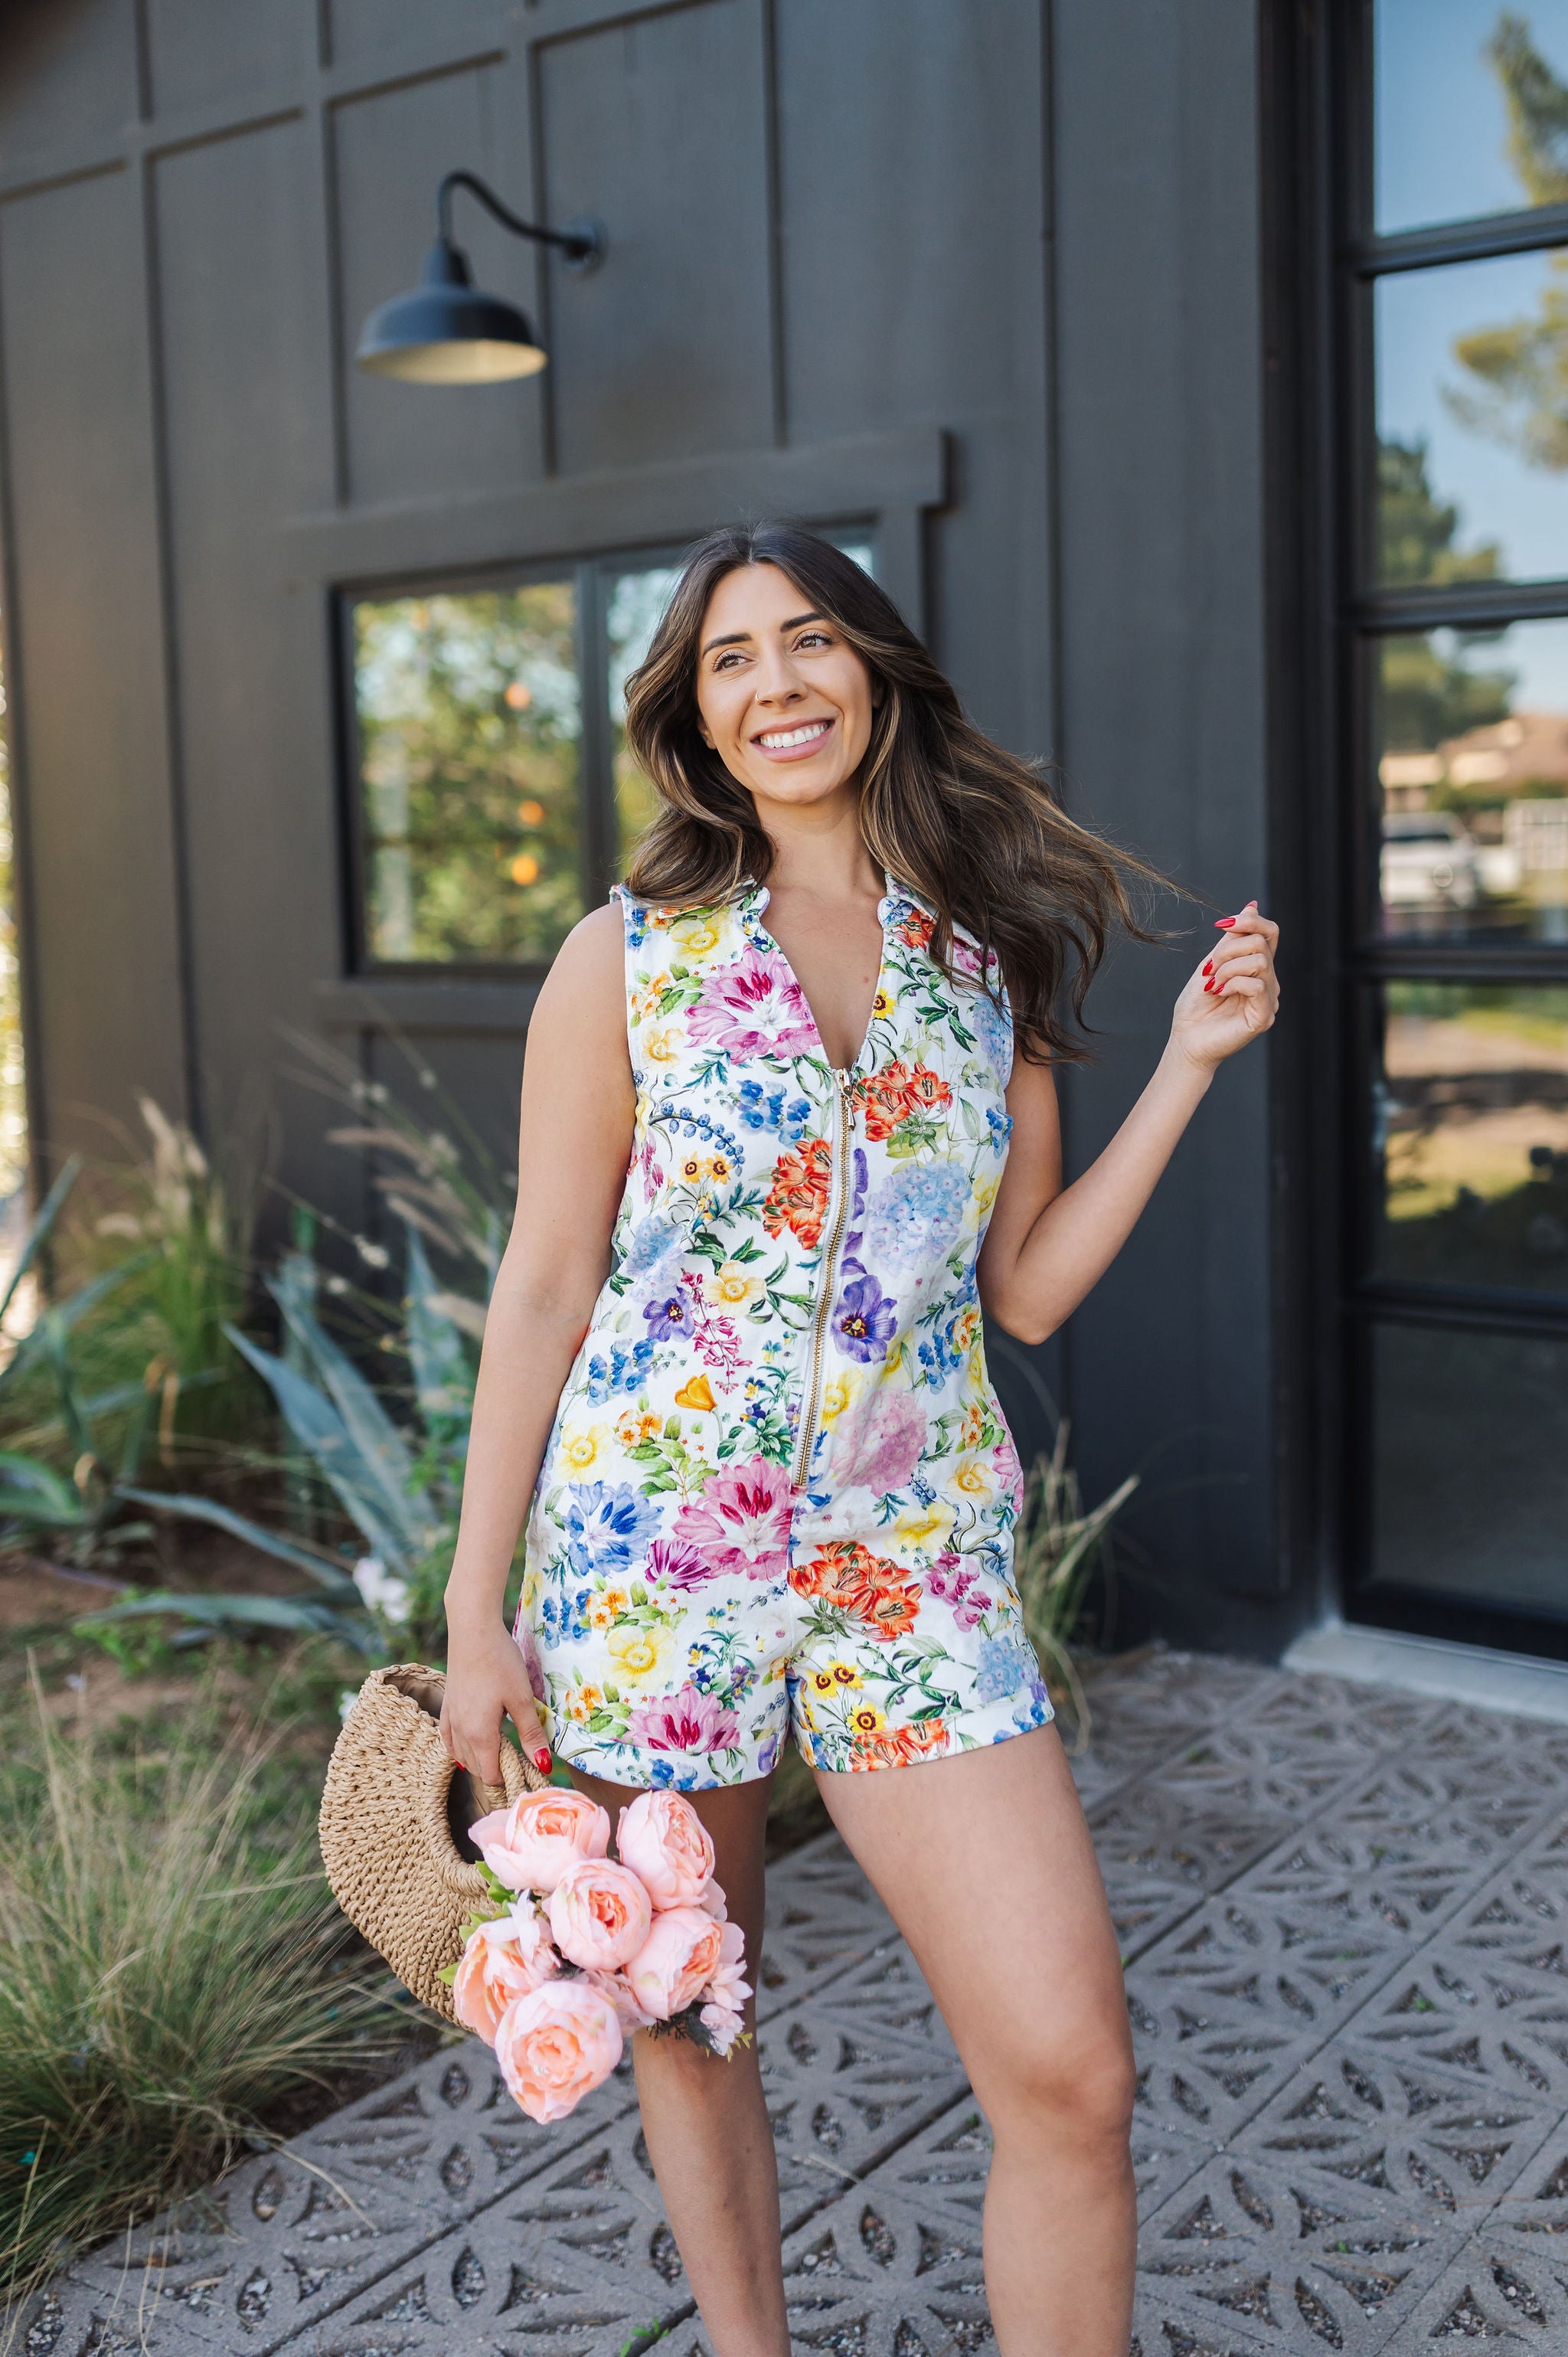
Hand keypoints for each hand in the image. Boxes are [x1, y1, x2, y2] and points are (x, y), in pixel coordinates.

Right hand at [440, 1609, 553, 1789]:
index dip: (507, 1781)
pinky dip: (457, 1748)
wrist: (472, 1630)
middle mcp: (459, 1731)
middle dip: (494, 1773)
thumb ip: (531, 1733)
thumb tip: (544, 1765)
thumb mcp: (521, 1699)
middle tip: (516, 1768)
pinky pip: (448, 1737)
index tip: (524, 1778)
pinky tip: (464, 1747)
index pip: (490, 1774)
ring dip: (477, 1762)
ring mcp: (450, 1717)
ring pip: (460, 1754)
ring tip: (498, 1758)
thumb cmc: (500, 1663)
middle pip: (475, 1767)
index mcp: (479, 1734)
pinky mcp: (447, 1703)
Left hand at [1169, 900, 1279, 1070]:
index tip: (1220, 925)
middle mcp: (1268, 981)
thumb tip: (1251, 905)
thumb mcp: (1212, 963)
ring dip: (1228, 967)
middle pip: (1262, 942)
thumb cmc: (1196, 1005)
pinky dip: (1233, 983)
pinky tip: (1220, 994)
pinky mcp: (1265, 1016)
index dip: (1248, 921)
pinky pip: (1257, 985)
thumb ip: (1231, 939)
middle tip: (1209, 968)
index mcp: (1257, 967)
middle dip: (1229, 948)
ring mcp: (1269, 999)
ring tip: (1213, 984)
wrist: (1186, 1040)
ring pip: (1260, 961)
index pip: (1269, 931)